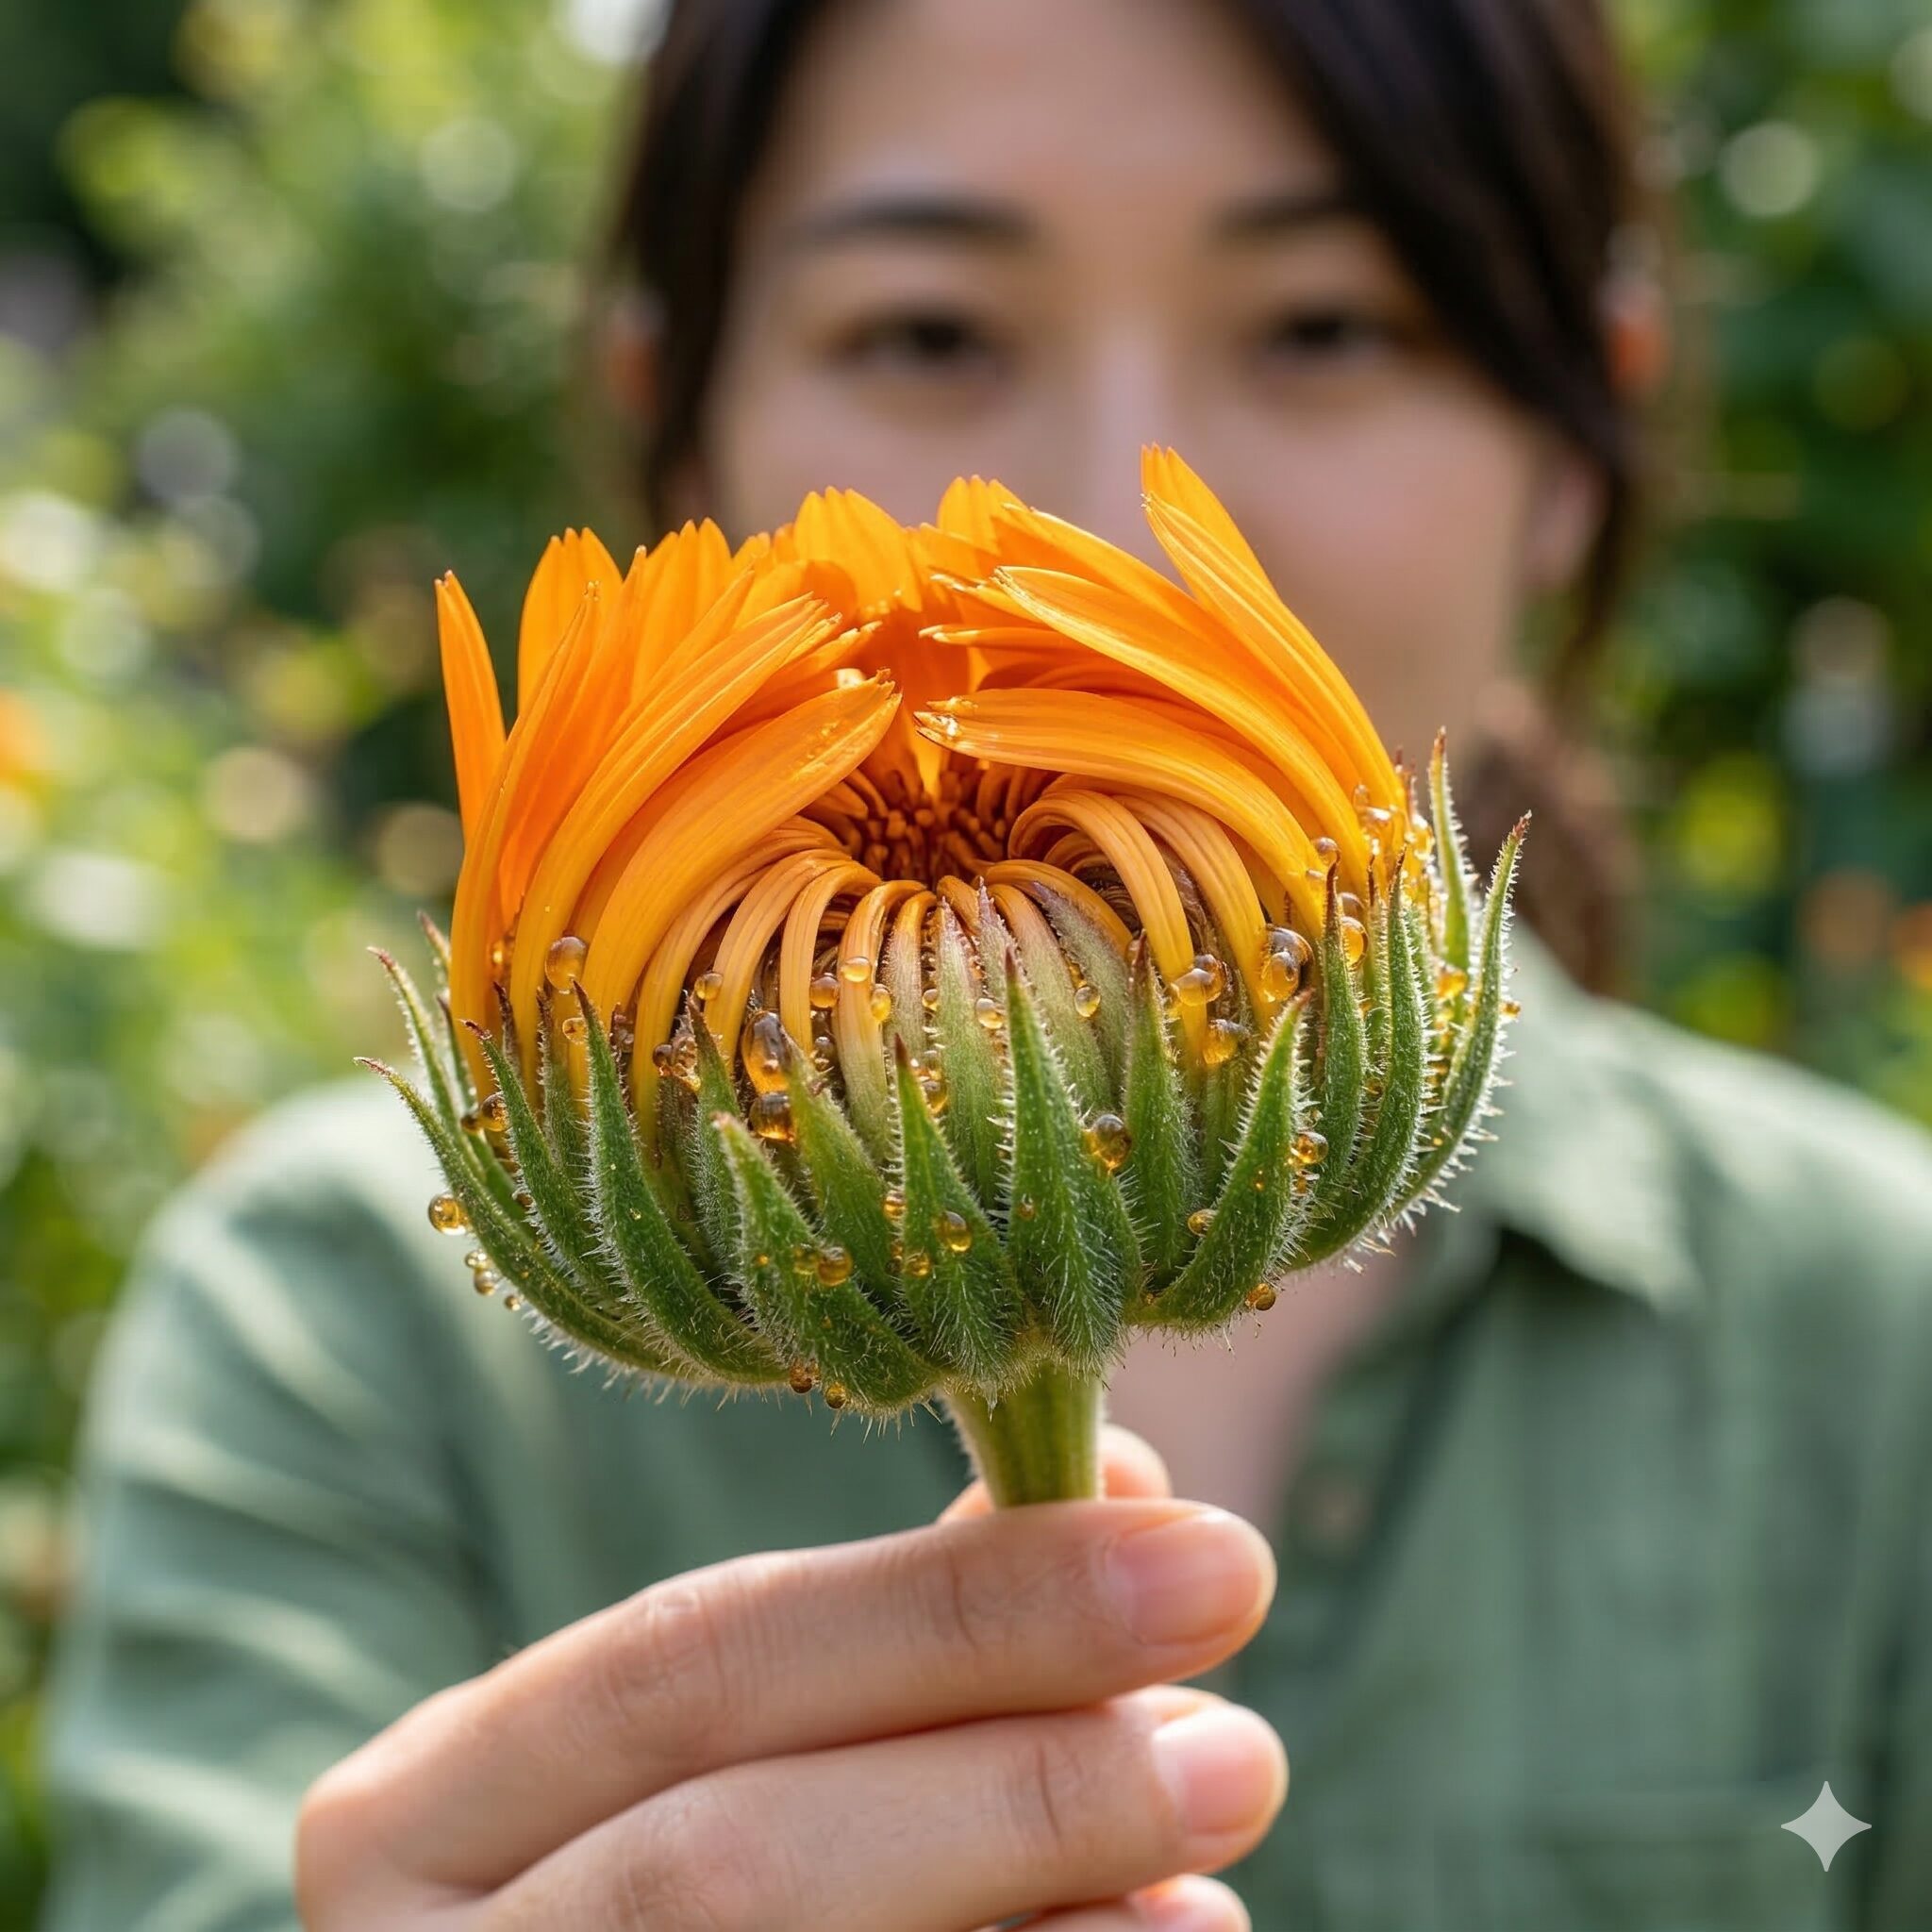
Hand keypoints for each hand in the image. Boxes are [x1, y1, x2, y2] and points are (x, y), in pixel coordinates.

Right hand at [297, 1428, 1284, 1929]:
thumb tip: (1134, 1488)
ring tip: (1212, 1876)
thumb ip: (894, 1637)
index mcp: (425, 1808)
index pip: (693, 1661)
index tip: (1198, 1550)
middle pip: (729, 1864)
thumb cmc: (643, 1891)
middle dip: (1011, 1786)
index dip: (956, 1606)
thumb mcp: (703, 1759)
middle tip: (1239, 1747)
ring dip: (1031, 1917)